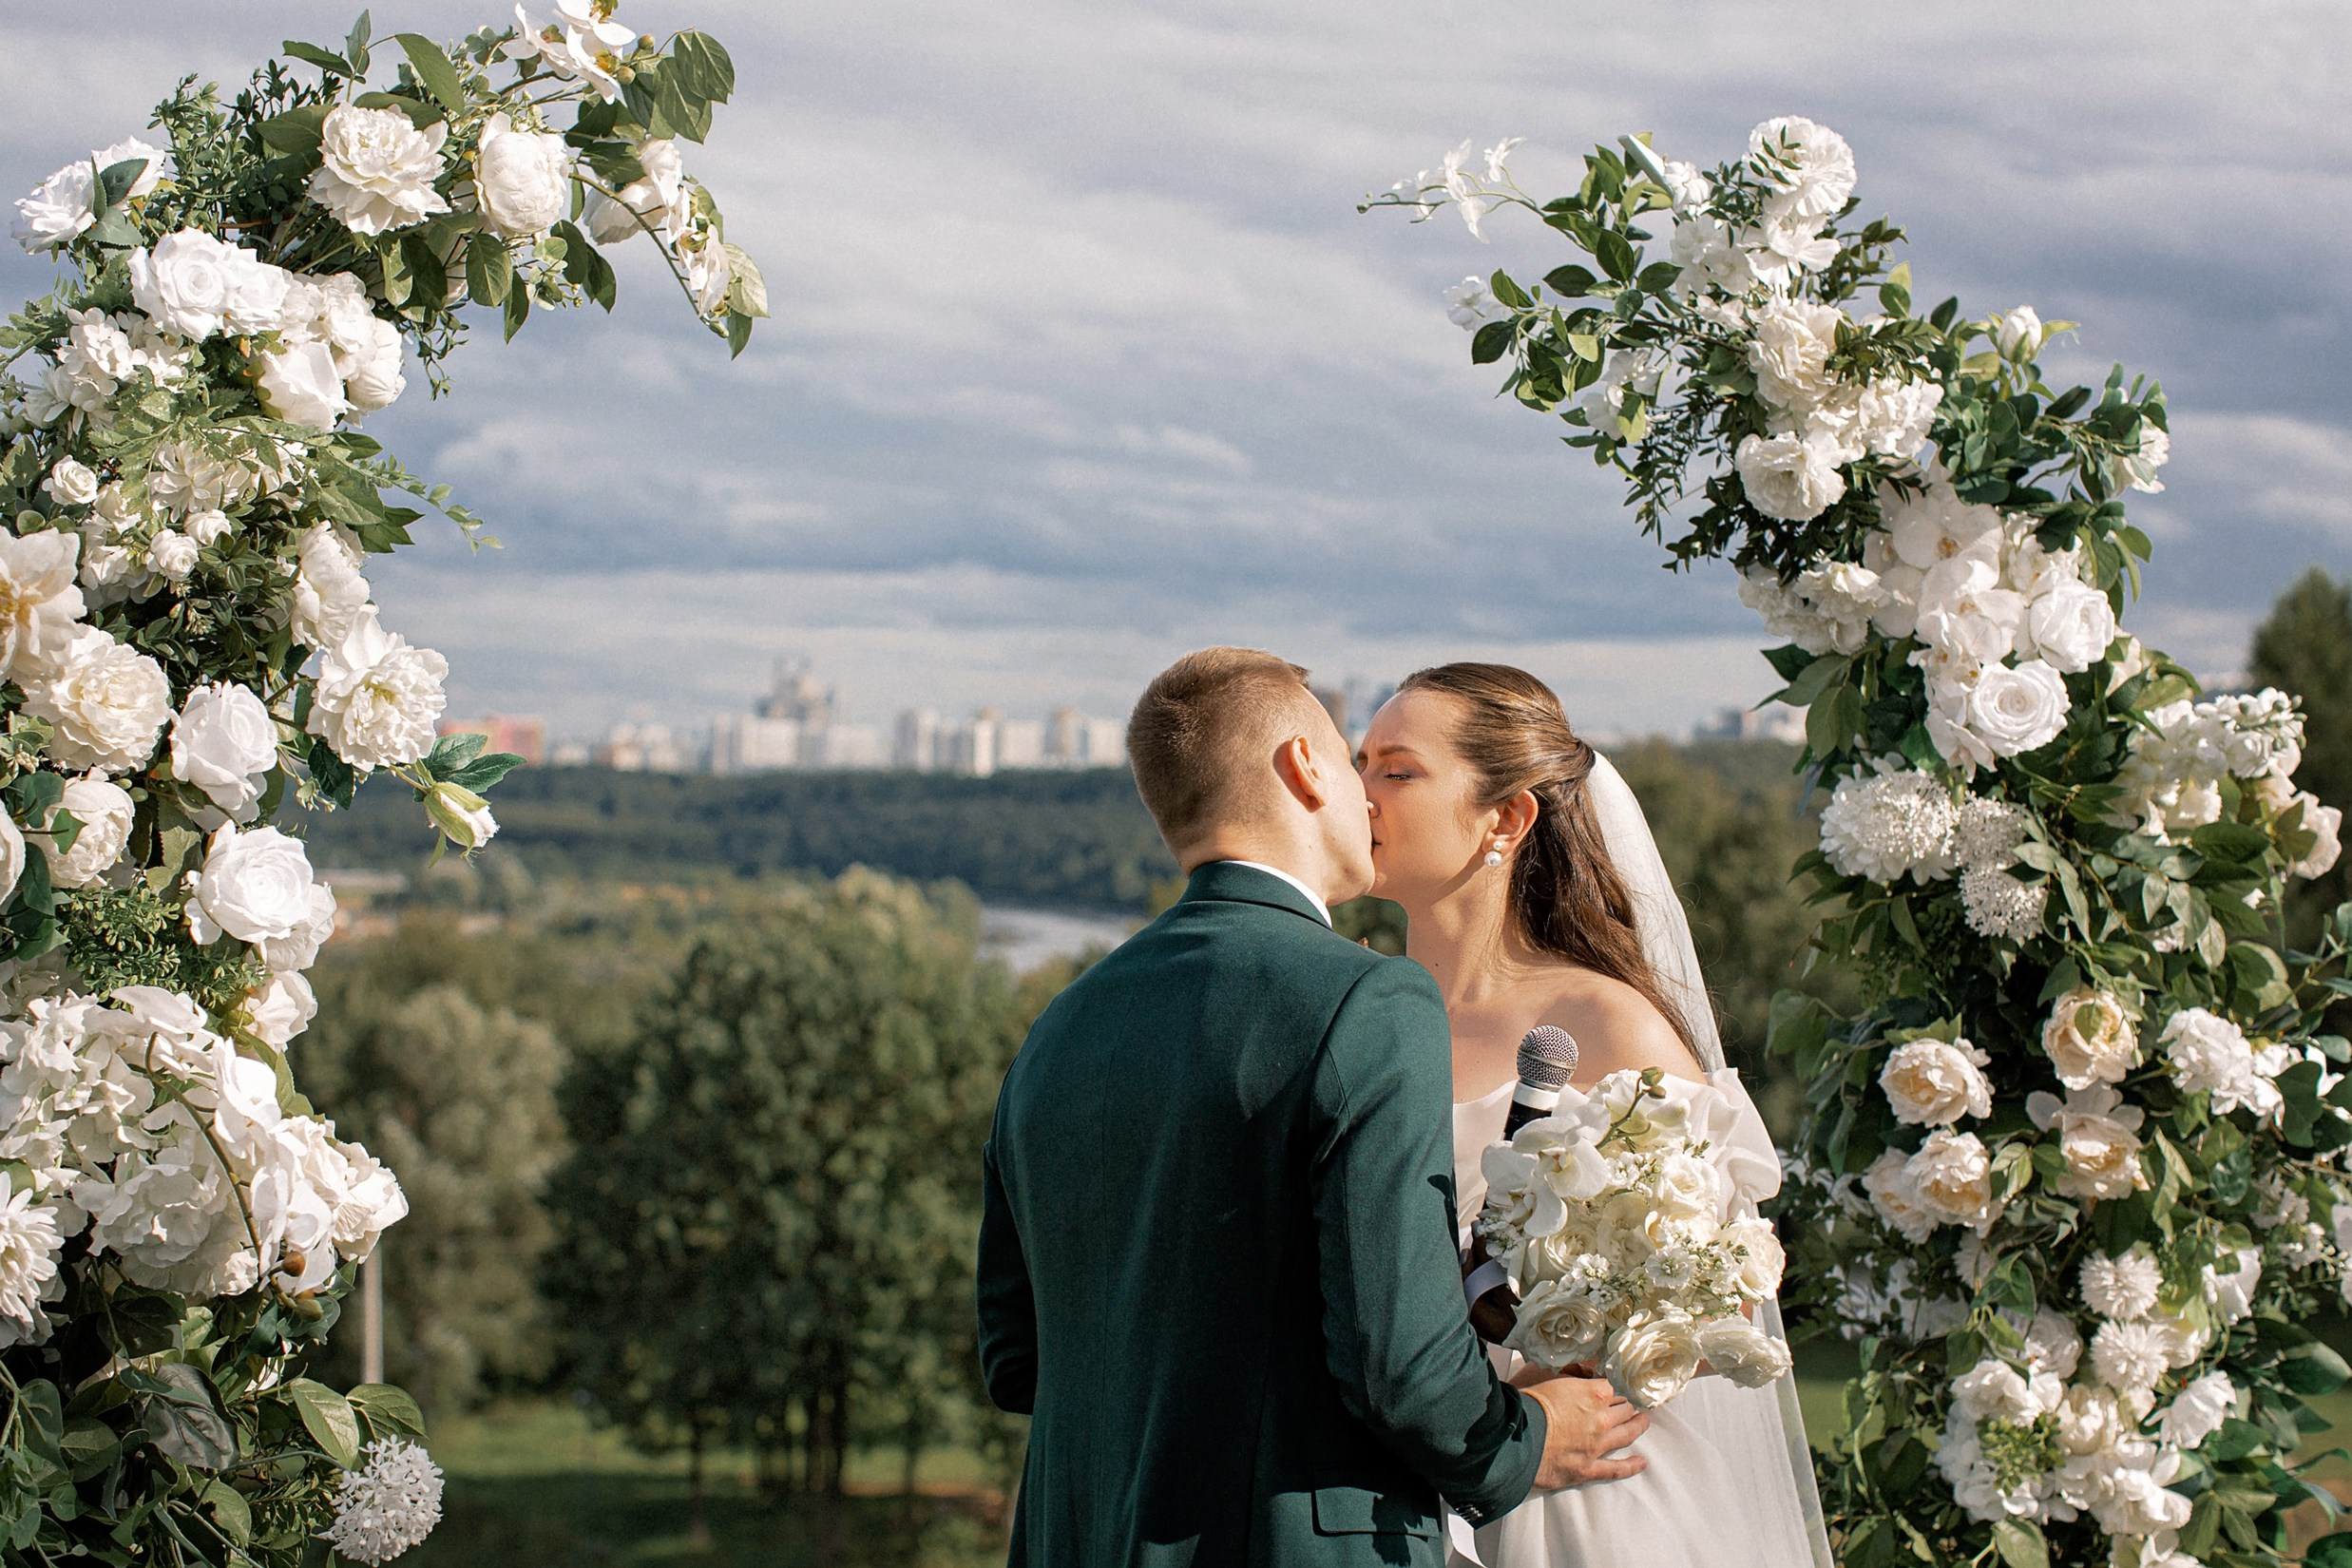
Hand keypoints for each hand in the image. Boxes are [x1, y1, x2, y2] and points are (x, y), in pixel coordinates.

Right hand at [1524, 1375, 1647, 1488]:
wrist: (1515, 1438)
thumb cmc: (1527, 1404)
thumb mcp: (1548, 1375)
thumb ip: (1572, 1373)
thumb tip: (1588, 1368)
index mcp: (1593, 1393)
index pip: (1611, 1387)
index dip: (1610, 1387)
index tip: (1611, 1388)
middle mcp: (1601, 1419)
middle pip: (1623, 1409)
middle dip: (1627, 1405)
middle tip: (1630, 1404)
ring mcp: (1597, 1445)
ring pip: (1626, 1435)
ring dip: (1638, 1427)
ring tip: (1643, 1421)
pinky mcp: (1588, 1469)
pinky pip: (1615, 1469)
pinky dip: (1630, 1466)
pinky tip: (1641, 1463)